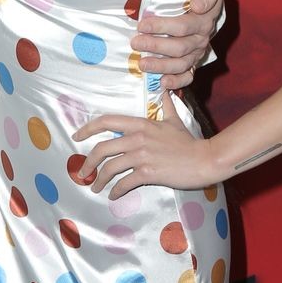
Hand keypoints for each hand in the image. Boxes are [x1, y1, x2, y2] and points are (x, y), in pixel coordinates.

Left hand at [72, 111, 217, 197]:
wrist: (204, 159)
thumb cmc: (188, 141)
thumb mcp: (175, 119)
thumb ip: (166, 104)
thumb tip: (165, 88)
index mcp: (141, 124)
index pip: (107, 122)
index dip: (88, 128)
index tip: (77, 136)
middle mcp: (138, 138)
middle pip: (102, 149)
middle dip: (88, 162)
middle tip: (83, 171)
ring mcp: (142, 156)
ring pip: (110, 168)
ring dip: (99, 180)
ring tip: (95, 187)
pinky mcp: (148, 173)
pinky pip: (124, 183)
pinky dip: (116, 191)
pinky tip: (113, 195)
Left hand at [130, 0, 221, 89]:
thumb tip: (198, 6)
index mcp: (204, 20)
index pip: (183, 26)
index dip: (162, 27)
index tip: (142, 24)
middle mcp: (202, 38)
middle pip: (179, 47)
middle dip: (155, 46)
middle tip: (135, 43)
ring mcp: (197, 51)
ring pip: (181, 64)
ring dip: (161, 66)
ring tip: (142, 64)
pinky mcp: (194, 61)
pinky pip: (188, 76)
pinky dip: (177, 82)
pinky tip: (163, 83)